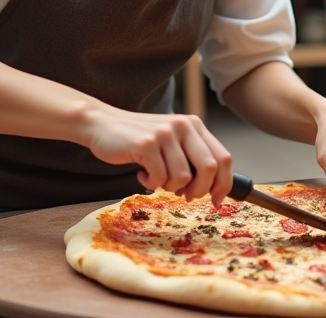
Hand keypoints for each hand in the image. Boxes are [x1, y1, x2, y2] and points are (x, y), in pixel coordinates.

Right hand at [81, 104, 233, 205]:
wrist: (102, 124)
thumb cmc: (138, 139)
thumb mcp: (171, 142)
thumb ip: (192, 158)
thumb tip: (214, 190)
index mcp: (194, 125)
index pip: (223, 158)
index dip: (224, 184)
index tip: (216, 201)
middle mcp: (183, 125)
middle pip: (209, 169)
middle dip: (199, 190)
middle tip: (184, 195)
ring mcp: (165, 133)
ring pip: (183, 178)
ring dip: (169, 187)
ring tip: (155, 177)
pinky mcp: (146, 144)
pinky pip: (159, 179)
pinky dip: (150, 183)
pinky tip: (141, 172)